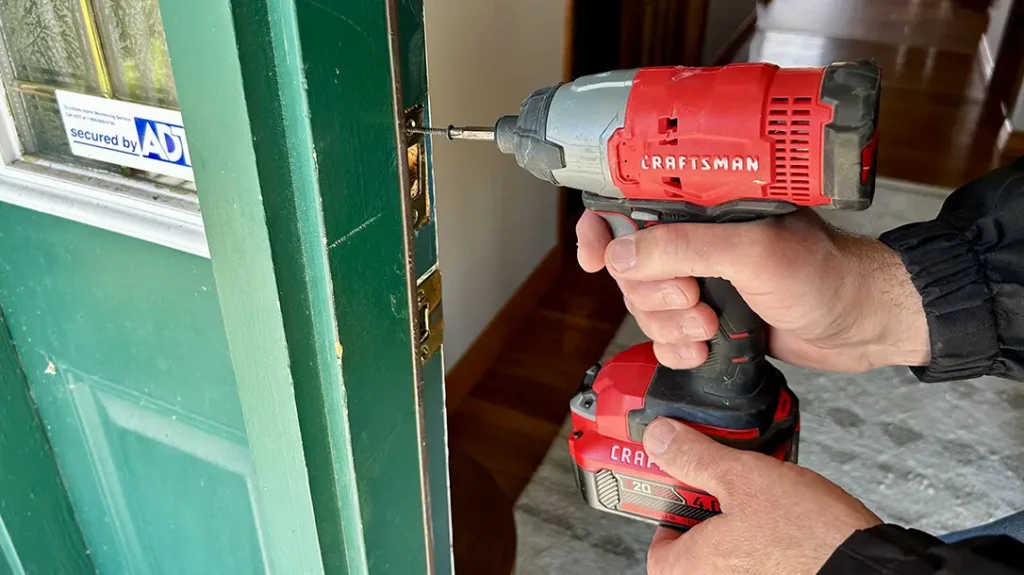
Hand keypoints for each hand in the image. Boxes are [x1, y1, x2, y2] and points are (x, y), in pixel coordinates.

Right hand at [576, 208, 929, 371]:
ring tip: (713, 326)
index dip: (601, 230)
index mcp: (702, 209)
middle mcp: (695, 242)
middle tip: (697, 298)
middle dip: (655, 294)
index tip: (594, 259)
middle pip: (628, 268)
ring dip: (671, 326)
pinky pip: (664, 338)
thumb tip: (619, 254)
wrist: (860, 325)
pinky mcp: (707, 320)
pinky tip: (707, 350)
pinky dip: (679, 350)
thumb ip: (684, 248)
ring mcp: (699, 282)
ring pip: (643, 307)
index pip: (629, 207)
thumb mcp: (753, 253)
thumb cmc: (824, 274)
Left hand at [642, 418, 880, 574]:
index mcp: (693, 569)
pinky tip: (783, 508)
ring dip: (738, 518)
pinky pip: (759, 555)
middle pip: (694, 546)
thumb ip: (695, 458)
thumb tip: (659, 438)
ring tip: (758, 489)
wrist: (868, 566)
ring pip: (729, 548)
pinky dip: (764, 532)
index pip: (658, 549)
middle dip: (708, 510)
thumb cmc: (808, 536)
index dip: (667, 514)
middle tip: (725, 481)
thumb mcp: (743, 478)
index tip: (682, 487)